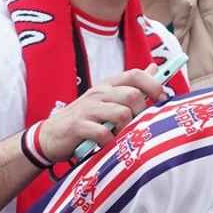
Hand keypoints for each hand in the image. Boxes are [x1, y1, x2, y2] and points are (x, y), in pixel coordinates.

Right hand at [36, 68, 167, 162]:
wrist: (50, 136)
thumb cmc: (85, 119)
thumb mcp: (107, 99)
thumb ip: (131, 86)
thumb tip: (155, 68)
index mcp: (108, 85)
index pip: (135, 74)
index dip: (153, 85)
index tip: (163, 99)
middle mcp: (98, 93)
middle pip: (132, 96)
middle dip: (140, 112)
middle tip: (134, 125)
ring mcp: (87, 109)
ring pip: (122, 114)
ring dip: (125, 129)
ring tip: (118, 136)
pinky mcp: (77, 126)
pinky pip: (103, 133)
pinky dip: (108, 141)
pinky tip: (104, 144)